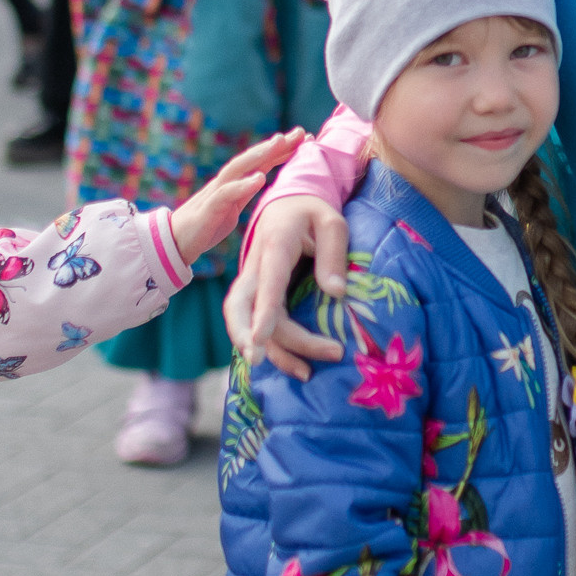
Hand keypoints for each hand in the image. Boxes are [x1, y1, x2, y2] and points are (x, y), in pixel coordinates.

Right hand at [166, 131, 304, 271]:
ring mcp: (215, 193)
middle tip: (301, 132)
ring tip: (279, 143)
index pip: (262, 161)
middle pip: (253, 157)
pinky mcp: (208, 209)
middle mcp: (226, 182)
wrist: (175, 242)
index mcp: (235, 183)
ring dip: (259, 155)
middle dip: (277, 144)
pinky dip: (242, 185)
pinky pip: (226, 194)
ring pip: (238, 168)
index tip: (307, 139)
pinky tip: (259, 179)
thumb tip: (264, 183)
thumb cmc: (205, 225)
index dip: (283, 150)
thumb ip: (246, 193)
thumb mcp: (232, 208)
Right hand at [224, 191, 349, 379]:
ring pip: (245, 321)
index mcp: (274, 246)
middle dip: (245, 336)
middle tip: (259, 361)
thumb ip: (333, 254)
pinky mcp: (257, 294)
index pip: (266, 284)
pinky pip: (255, 323)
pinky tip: (298, 366)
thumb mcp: (332, 221)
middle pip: (238, 306)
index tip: (260, 341)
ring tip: (305, 373)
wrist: (288, 202)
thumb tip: (336, 294)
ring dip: (270, 350)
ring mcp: (253, 282)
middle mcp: (256, 267)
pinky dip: (274, 347)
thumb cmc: (313, 212)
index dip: (262, 314)